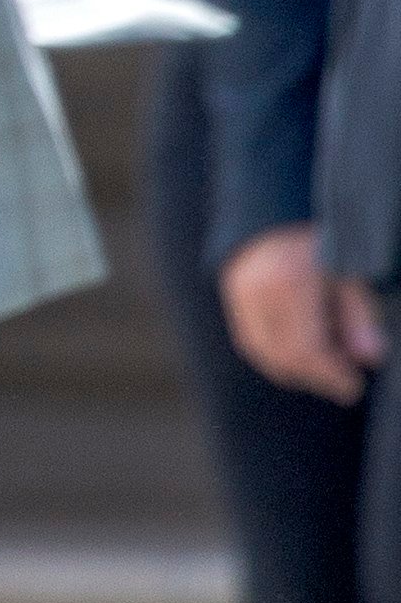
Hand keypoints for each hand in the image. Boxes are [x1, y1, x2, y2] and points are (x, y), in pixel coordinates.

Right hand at [223, 223, 385, 404]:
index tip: (353, 388)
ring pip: (264, 353)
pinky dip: (276, 357)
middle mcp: (259, 292)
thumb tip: (370, 358)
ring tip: (324, 369)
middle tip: (342, 383)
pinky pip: (252, 342)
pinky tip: (300, 356)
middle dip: (316, 377)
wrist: (278, 214)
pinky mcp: (233, 298)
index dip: (332, 375)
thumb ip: (360, 316)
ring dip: (296, 370)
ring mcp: (240, 296)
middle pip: (285, 356)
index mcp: (290, 283)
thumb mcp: (350, 273)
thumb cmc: (321, 243)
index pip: (308, 349)